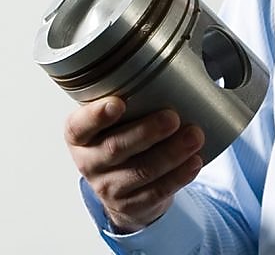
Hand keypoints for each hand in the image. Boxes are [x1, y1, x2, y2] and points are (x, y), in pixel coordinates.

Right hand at [64, 97, 205, 232]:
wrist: (123, 189)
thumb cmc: (122, 141)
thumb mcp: (113, 122)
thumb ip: (129, 101)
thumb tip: (172, 70)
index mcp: (80, 137)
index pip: (79, 126)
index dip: (96, 116)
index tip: (117, 103)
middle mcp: (90, 162)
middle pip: (115, 148)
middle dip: (147, 132)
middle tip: (172, 118)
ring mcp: (109, 188)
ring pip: (141, 171)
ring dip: (171, 153)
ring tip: (195, 136)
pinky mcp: (131, 205)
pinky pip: (157, 191)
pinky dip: (179, 175)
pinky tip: (194, 161)